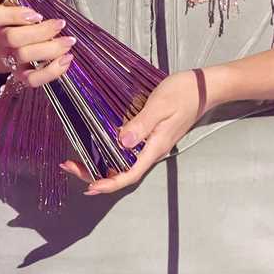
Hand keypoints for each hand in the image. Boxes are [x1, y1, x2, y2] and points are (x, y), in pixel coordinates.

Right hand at [0, 0, 75, 89]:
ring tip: (68, 41)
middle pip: (12, 38)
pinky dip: (50, 72)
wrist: (17, 28)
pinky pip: (30, 79)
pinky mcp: (18, 71)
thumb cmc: (25, 0)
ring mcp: (7, 54)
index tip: (35, 13)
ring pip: (22, 57)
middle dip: (40, 32)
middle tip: (60, 24)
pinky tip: (65, 60)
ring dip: (49, 50)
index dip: (12, 15)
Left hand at [59, 67, 214, 194]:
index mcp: (155, 146)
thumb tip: (122, 142)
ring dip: (100, 164)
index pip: (130, 174)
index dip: (109, 183)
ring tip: (76, 160)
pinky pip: (127, 150)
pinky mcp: (150, 134)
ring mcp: (151, 143)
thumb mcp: (160, 105)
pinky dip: (109, 152)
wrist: (204, 87)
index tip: (90, 186)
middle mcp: (152, 149)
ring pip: (122, 162)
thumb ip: (141, 123)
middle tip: (70, 166)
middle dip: (96, 174)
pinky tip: (97, 146)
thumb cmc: (184, 93)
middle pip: (122, 172)